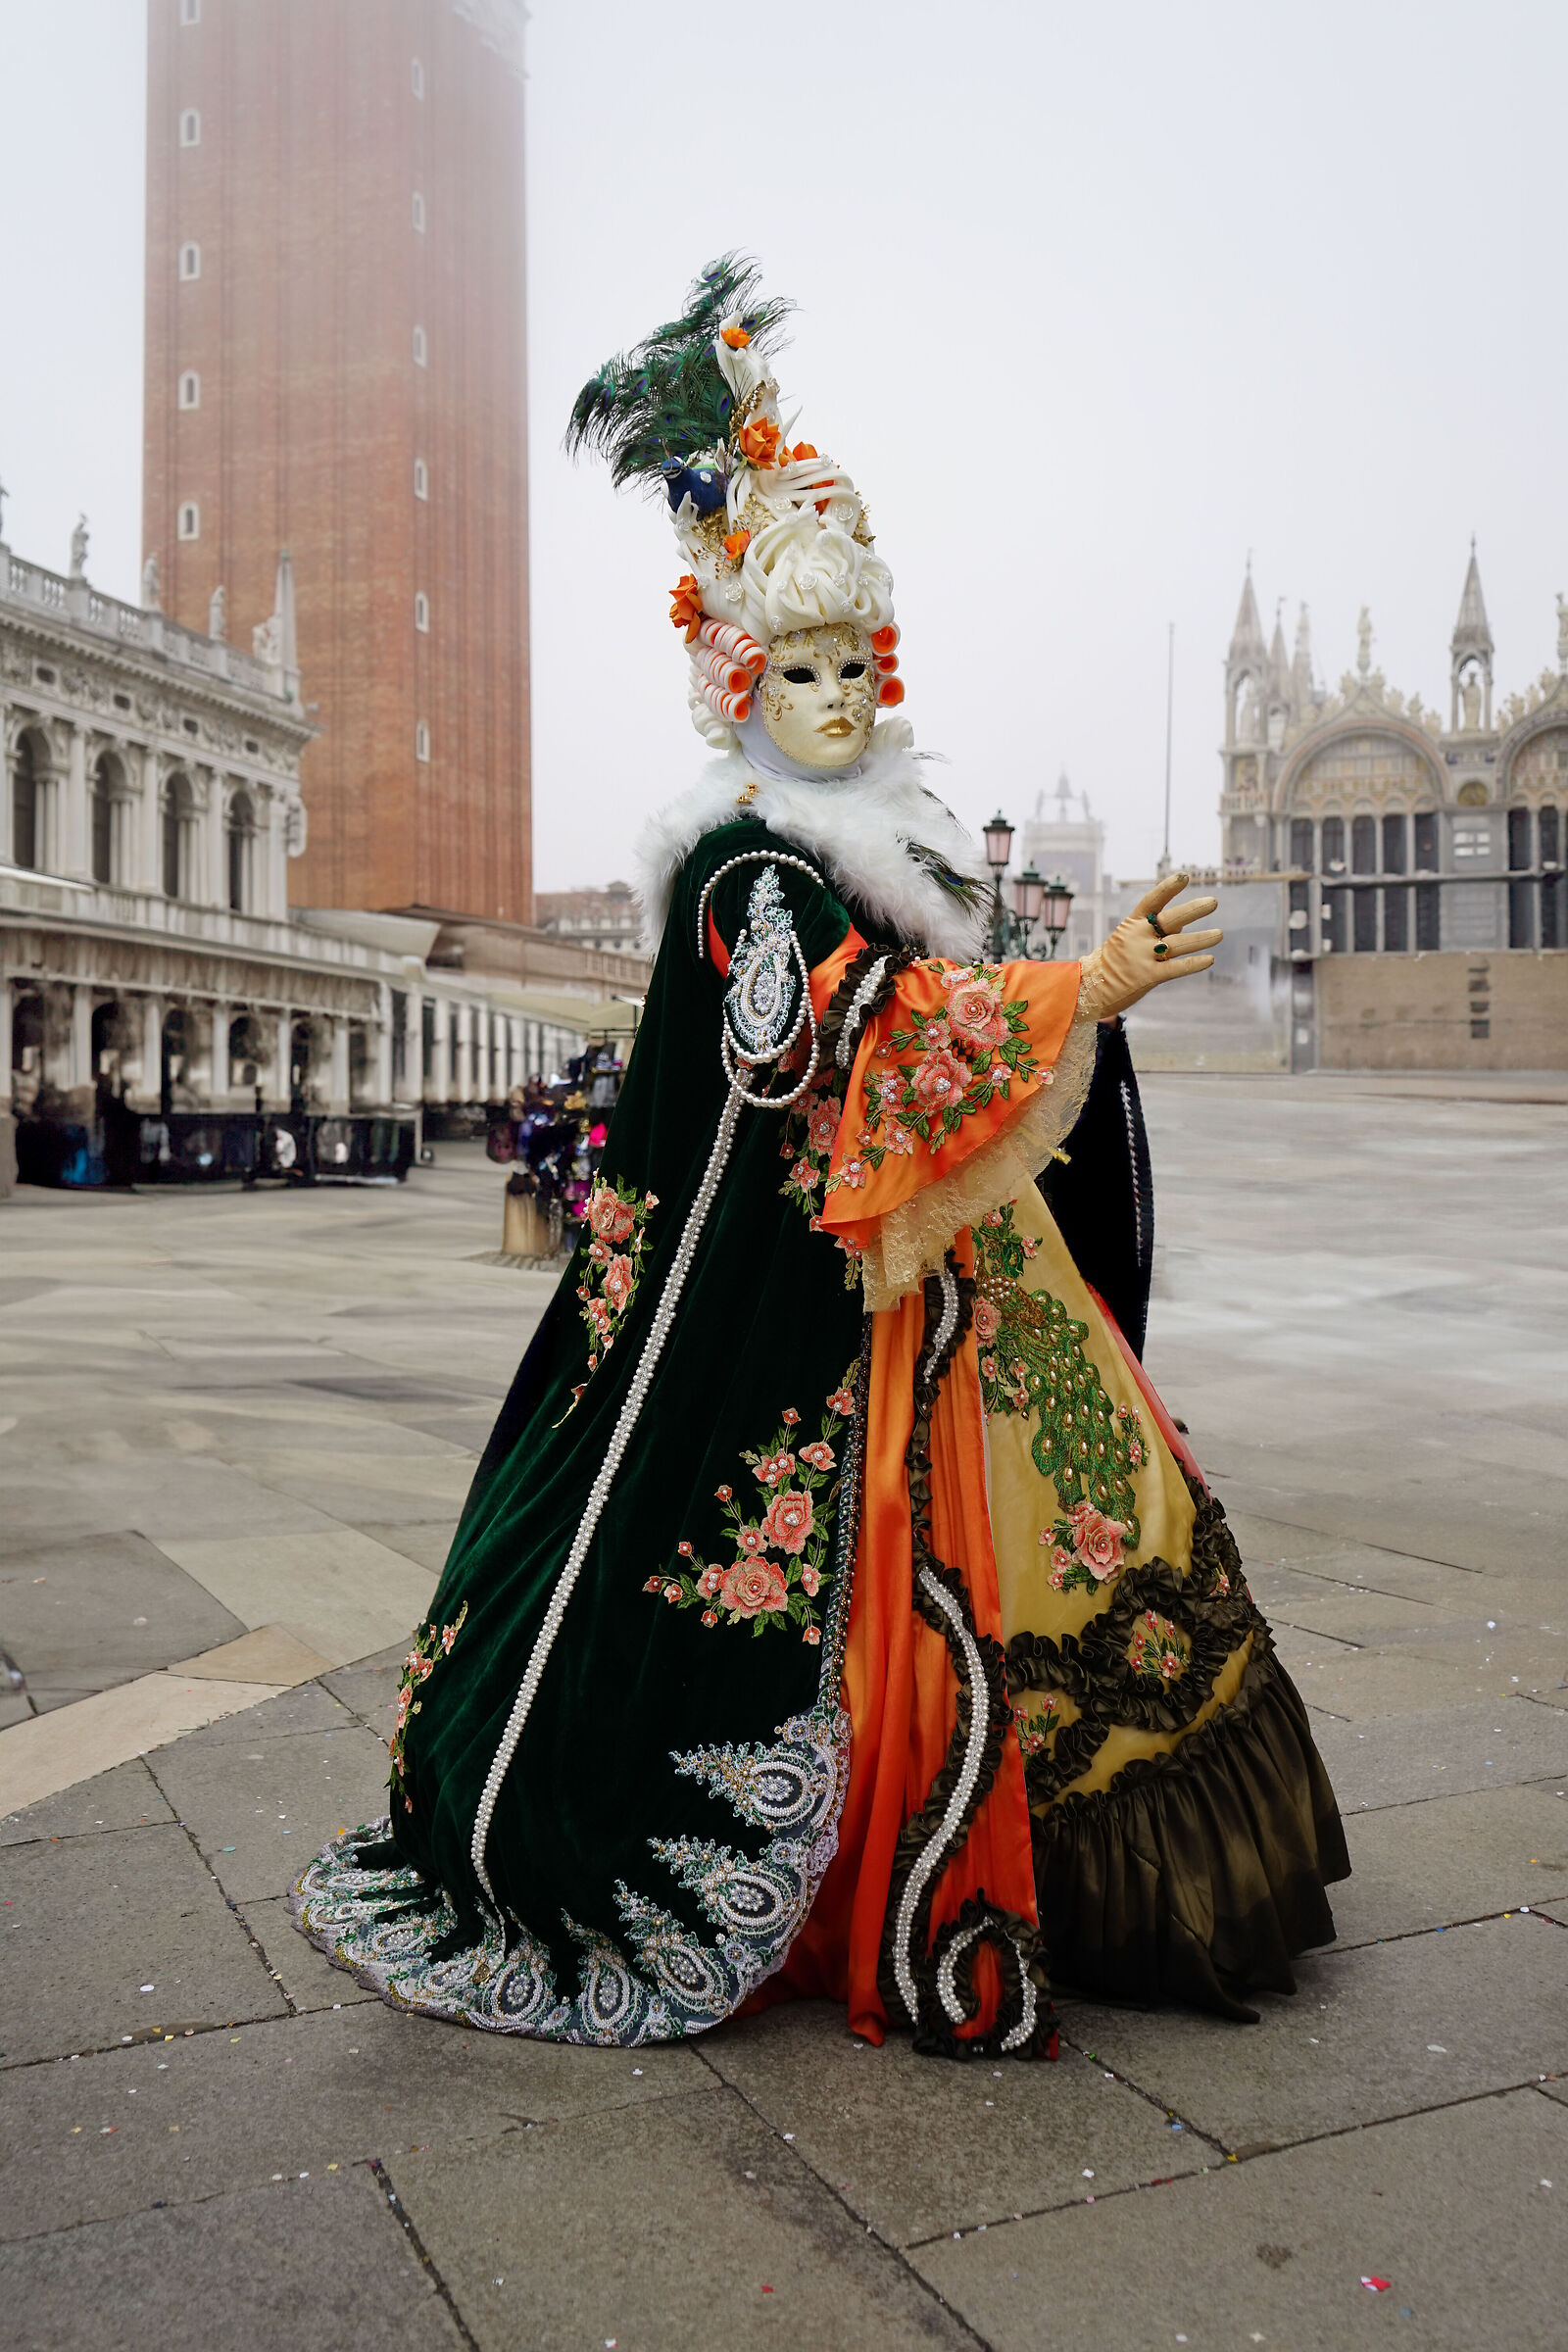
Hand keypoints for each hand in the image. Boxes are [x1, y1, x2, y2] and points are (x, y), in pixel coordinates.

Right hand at [1078, 875, 1222, 1018]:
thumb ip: (1157, 930)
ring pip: (1178, 944)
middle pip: (1170, 919)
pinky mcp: (1147, 977)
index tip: (1185, 876)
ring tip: (1219, 934)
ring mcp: (1142, 956)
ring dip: (1202, 938)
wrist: (1089, 989)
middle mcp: (1137, 937)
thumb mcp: (1130, 940)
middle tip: (1214, 902)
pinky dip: (1193, 964)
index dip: (1168, 888)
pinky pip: (1175, 968)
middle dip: (1194, 910)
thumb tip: (1184, 922)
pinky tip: (1210, 959)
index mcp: (1131, 924)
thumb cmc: (1114, 962)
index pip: (1152, 901)